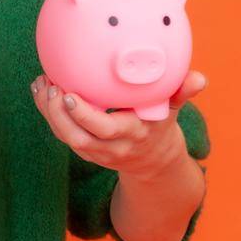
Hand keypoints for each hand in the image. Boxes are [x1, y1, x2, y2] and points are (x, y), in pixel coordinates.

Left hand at [31, 69, 206, 179]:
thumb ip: (182, 92)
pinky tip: (41, 89)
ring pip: (65, 137)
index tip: (69, 94)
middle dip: (58, 114)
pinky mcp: (85, 150)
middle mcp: (112, 147)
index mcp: (134, 134)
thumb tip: (199, 79)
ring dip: (48, 112)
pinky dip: (49, 113)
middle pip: (77, 137)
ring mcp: (96, 152)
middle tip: (50, 85)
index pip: (106, 130)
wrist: (154, 161)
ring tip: (42, 84)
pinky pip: (62, 133)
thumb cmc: (160, 124)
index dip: (84, 115)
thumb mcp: (173, 109)